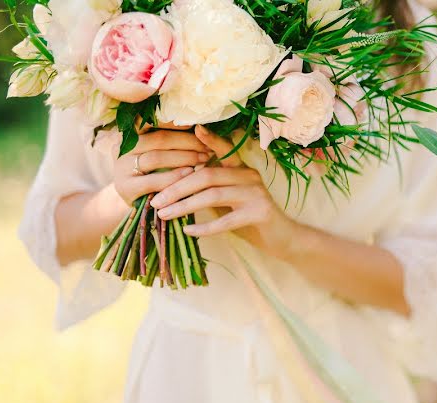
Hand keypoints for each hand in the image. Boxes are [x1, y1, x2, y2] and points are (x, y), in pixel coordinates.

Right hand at [113, 129, 212, 205]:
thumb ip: (171, 140)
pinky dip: (175, 176)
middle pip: (158, 138)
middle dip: (187, 141)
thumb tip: (200, 126)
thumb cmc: (157, 174)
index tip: (195, 123)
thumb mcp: (160, 153)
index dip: (173, 122)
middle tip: (207, 145)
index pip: (150, 121)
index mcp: (128, 134)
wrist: (141, 205)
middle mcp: (121, 148)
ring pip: (157, 157)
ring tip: (204, 158)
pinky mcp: (126, 187)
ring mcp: (121, 168)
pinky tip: (190, 174)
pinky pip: (154, 180)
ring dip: (184, 157)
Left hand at [151, 126, 300, 251]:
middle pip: (206, 175)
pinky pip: (226, 220)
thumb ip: (209, 189)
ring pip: (213, 195)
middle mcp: (249, 176)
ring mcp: (256, 194)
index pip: (223, 150)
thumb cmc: (250, 219)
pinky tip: (189, 231)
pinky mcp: (259, 213)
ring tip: (164, 215)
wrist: (281, 238)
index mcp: (241, 169)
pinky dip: (204, 227)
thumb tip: (175, 186)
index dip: (209, 140)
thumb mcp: (228, 200)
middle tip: (155, 201)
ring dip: (184, 206)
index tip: (192, 130)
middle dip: (177, 188)